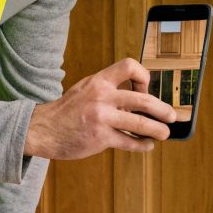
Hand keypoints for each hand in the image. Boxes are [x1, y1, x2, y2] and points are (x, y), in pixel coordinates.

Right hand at [23, 58, 176, 159]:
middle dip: (162, 110)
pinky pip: (129, 142)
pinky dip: (142, 144)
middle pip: (143, 99)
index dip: (144, 78)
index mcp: (98, 81)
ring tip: (164, 133)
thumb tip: (139, 99)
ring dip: (158, 130)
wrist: (42, 129)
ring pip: (141, 123)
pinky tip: (146, 145)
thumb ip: (108, 91)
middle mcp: (101, 96)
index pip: (130, 67)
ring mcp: (101, 118)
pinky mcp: (100, 138)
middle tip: (171, 116)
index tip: (144, 90)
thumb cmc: (67, 111)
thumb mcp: (85, 90)